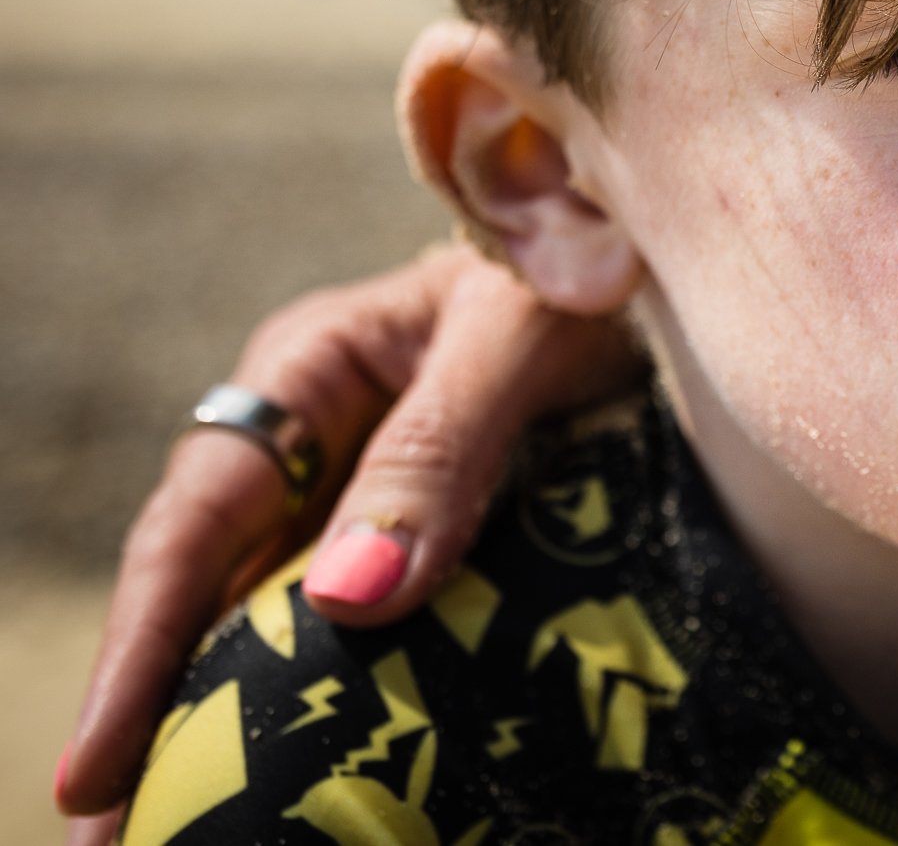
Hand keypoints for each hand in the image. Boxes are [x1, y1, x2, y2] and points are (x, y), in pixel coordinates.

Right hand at [54, 243, 642, 837]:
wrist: (655, 259)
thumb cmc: (586, 269)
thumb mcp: (520, 336)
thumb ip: (438, 451)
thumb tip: (346, 602)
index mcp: (308, 372)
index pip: (196, 526)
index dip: (138, 654)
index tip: (93, 775)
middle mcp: (319, 436)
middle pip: (215, 590)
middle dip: (162, 716)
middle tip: (118, 842)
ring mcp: (372, 483)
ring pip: (281, 615)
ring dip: (242, 720)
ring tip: (197, 829)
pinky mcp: (435, 523)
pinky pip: (374, 617)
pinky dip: (344, 692)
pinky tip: (331, 768)